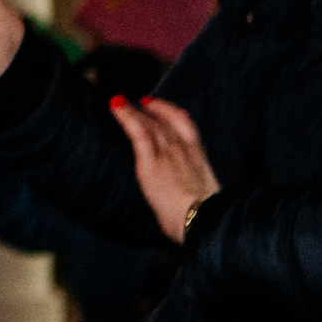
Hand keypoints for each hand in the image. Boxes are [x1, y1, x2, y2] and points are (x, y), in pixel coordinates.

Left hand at [110, 95, 219, 244]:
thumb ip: (193, 192)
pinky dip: (127, 117)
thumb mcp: (204, 199)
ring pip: (149, 125)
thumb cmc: (205, 216)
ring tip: (120, 103)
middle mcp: (184, 151)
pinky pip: (138, 133)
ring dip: (133, 112)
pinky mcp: (151, 162)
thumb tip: (186, 201)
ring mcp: (168, 155)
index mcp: (198, 159)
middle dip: (149, 112)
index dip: (171, 113)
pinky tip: (117, 107)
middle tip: (136, 103)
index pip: (186, 127)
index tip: (159, 106)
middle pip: (164, 124)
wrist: (204, 218)